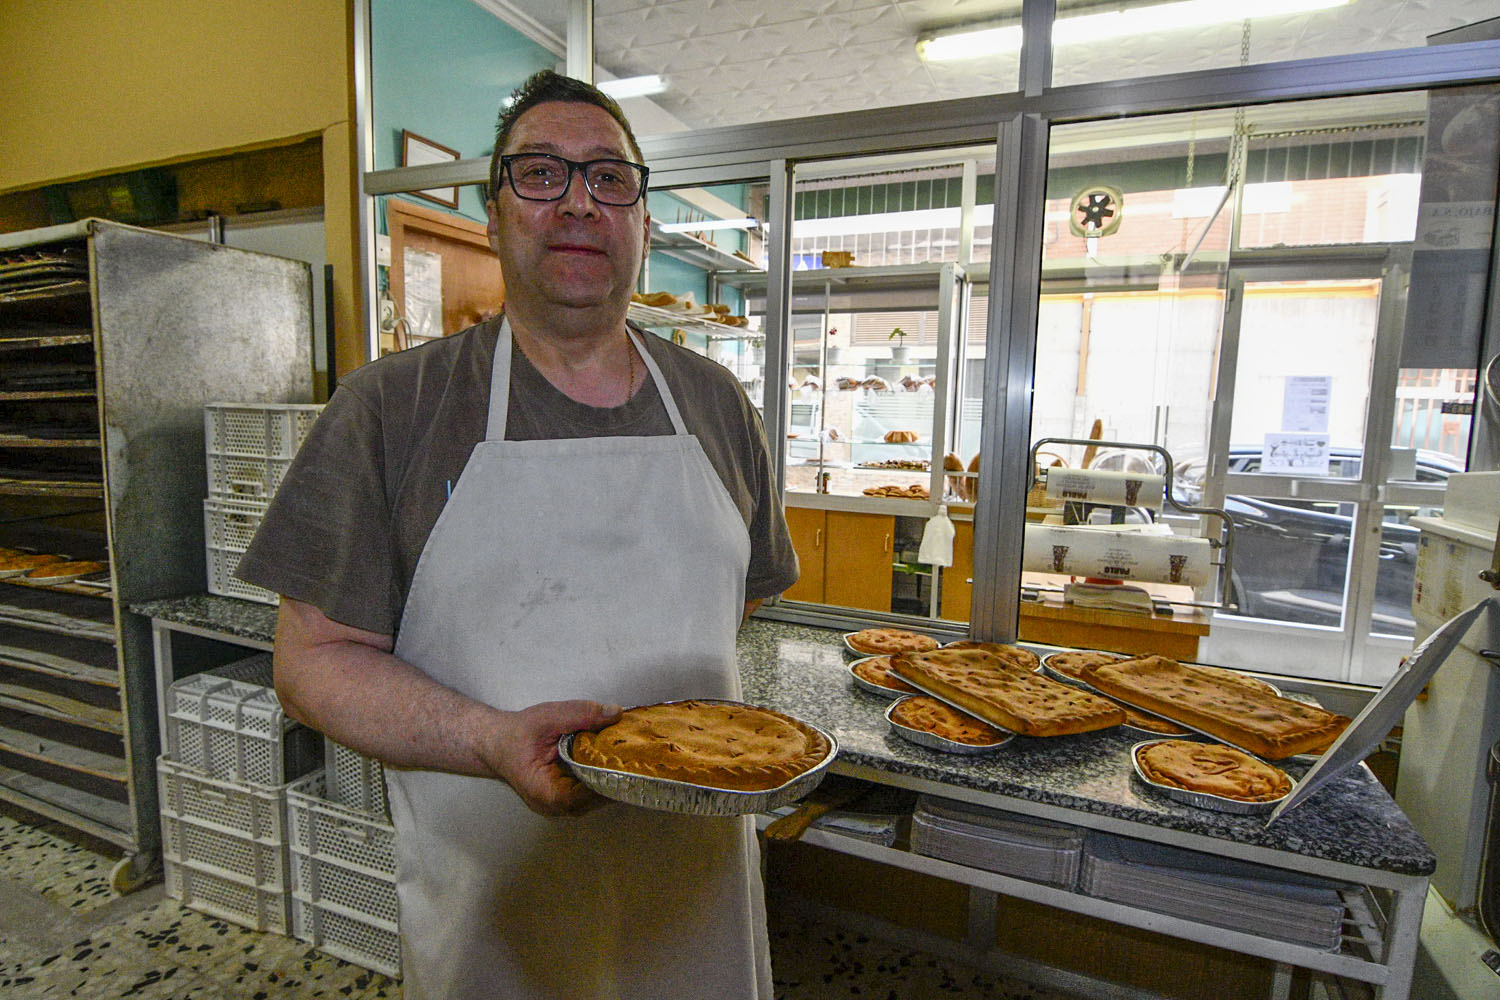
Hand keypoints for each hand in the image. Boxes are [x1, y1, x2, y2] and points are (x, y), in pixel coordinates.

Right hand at [484, 700, 622, 816]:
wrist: (497, 743)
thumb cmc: (517, 734)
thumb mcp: (548, 717)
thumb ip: (581, 714)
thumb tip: (615, 713)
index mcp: (544, 793)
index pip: (584, 796)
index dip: (607, 780)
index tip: (626, 761)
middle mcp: (553, 807)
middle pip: (594, 800)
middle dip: (615, 778)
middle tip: (635, 756)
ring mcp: (560, 806)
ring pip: (595, 798)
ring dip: (611, 778)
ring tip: (630, 757)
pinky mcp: (565, 799)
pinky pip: (589, 793)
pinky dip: (602, 777)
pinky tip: (614, 761)